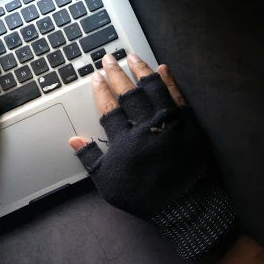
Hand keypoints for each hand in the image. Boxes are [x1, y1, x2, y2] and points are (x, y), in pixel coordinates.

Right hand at [68, 53, 235, 259]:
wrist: (184, 206)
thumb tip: (73, 140)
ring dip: (141, 70)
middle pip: (129, 93)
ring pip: (153, 88)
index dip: (100, 90)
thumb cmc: (144, 196)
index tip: (95, 77)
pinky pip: (178, 96)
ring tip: (132, 57)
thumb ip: (91, 159)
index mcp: (125, 140)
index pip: (109, 107)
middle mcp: (147, 126)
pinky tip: (163, 68)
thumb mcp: (109, 183)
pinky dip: (170, 81)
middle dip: (116, 74)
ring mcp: (170, 122)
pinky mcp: (189, 124)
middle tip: (108, 58)